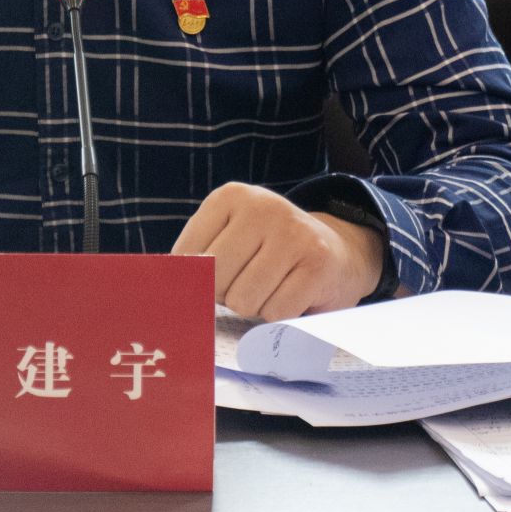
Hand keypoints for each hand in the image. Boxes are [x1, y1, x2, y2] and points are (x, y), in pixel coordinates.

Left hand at [171, 182, 385, 321]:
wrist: (337, 253)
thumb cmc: (268, 253)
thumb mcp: (230, 238)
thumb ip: (197, 261)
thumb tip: (173, 296)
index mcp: (230, 196)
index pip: (186, 256)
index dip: (199, 279)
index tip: (220, 272)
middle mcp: (263, 207)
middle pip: (215, 280)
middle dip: (227, 295)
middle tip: (250, 281)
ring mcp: (293, 233)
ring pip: (244, 300)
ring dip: (255, 306)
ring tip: (273, 286)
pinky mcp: (318, 263)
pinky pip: (276, 313)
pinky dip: (280, 315)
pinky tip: (294, 294)